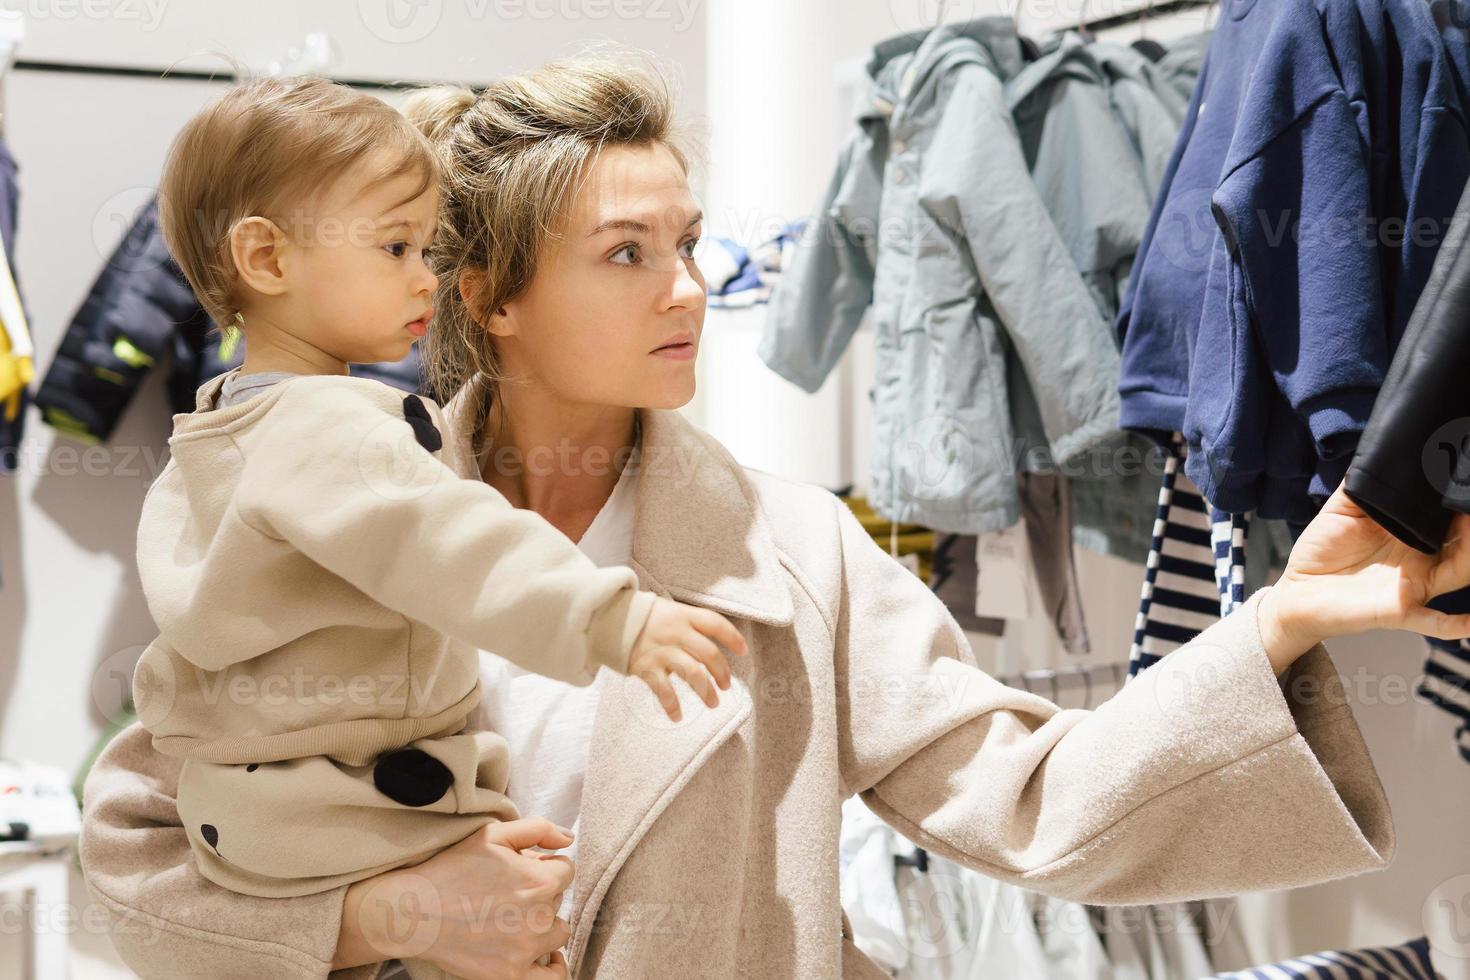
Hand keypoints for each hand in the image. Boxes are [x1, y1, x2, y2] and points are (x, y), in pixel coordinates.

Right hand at [337, 818, 575, 978]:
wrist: (415, 912)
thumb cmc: (453, 869)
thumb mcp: (494, 835)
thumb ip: (538, 829)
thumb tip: (569, 839)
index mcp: (540, 880)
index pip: (565, 870)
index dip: (544, 866)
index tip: (522, 870)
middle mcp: (540, 916)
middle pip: (559, 900)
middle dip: (541, 893)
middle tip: (508, 893)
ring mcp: (526, 949)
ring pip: (557, 933)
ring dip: (544, 924)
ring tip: (516, 919)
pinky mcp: (512, 974)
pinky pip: (553, 976)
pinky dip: (553, 965)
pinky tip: (544, 954)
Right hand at [628, 597, 747, 720]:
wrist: (608, 619)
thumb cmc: (644, 618)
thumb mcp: (669, 612)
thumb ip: (689, 627)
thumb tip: (709, 653)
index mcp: (683, 616)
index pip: (715, 624)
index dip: (733, 637)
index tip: (743, 651)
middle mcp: (675, 632)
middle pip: (709, 653)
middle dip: (722, 673)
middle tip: (726, 686)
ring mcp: (661, 650)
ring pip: (693, 674)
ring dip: (706, 691)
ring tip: (713, 703)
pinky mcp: (646, 667)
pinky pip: (665, 691)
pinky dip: (673, 706)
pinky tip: (678, 716)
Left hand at [1261, 483, 1469, 672]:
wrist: (1297, 591)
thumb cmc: (1322, 551)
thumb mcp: (1341, 511)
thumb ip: (1361, 485)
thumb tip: (1376, 452)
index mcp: (1411, 534)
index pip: (1449, 517)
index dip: (1461, 501)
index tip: (1466, 479)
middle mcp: (1421, 560)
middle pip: (1465, 544)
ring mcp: (1414, 586)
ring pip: (1458, 572)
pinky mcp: (1398, 611)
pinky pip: (1433, 622)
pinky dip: (1455, 624)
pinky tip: (1469, 623)